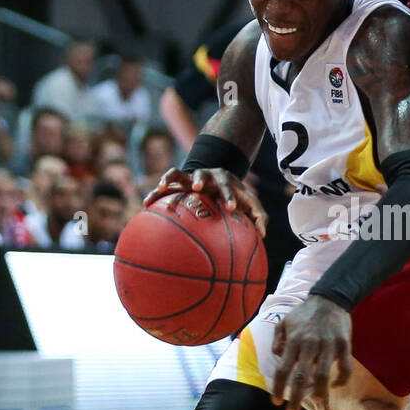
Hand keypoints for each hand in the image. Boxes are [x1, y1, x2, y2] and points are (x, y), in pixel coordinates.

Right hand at [143, 167, 267, 234]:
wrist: (218, 177)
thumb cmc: (236, 196)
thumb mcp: (249, 204)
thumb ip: (258, 217)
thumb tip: (264, 235)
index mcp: (224, 181)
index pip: (229, 188)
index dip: (230, 197)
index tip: (232, 208)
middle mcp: (206, 177)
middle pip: (203, 175)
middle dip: (201, 180)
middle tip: (199, 188)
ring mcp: (189, 177)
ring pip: (178, 174)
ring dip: (171, 178)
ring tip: (162, 187)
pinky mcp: (177, 182)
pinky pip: (164, 186)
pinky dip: (155, 192)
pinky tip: (146, 203)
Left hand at [270, 295, 352, 409]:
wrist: (331, 297)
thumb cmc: (305, 312)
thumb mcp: (285, 321)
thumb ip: (278, 339)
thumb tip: (276, 356)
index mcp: (294, 341)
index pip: (283, 370)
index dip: (279, 388)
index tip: (276, 402)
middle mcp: (309, 345)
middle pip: (301, 377)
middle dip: (295, 399)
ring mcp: (328, 345)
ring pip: (323, 375)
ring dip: (319, 392)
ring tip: (316, 402)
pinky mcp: (344, 345)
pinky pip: (345, 367)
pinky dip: (342, 380)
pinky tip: (336, 386)